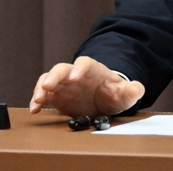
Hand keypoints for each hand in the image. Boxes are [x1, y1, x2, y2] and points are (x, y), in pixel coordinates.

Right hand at [29, 56, 144, 116]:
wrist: (104, 102)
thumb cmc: (114, 94)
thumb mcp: (125, 94)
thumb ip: (132, 91)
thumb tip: (137, 88)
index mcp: (93, 70)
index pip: (85, 63)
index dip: (79, 68)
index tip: (75, 76)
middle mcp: (75, 74)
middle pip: (62, 69)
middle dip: (54, 76)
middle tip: (46, 86)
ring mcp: (64, 84)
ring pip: (48, 80)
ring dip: (41, 88)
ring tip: (37, 100)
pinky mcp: (56, 96)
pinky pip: (43, 96)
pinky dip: (37, 101)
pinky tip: (35, 109)